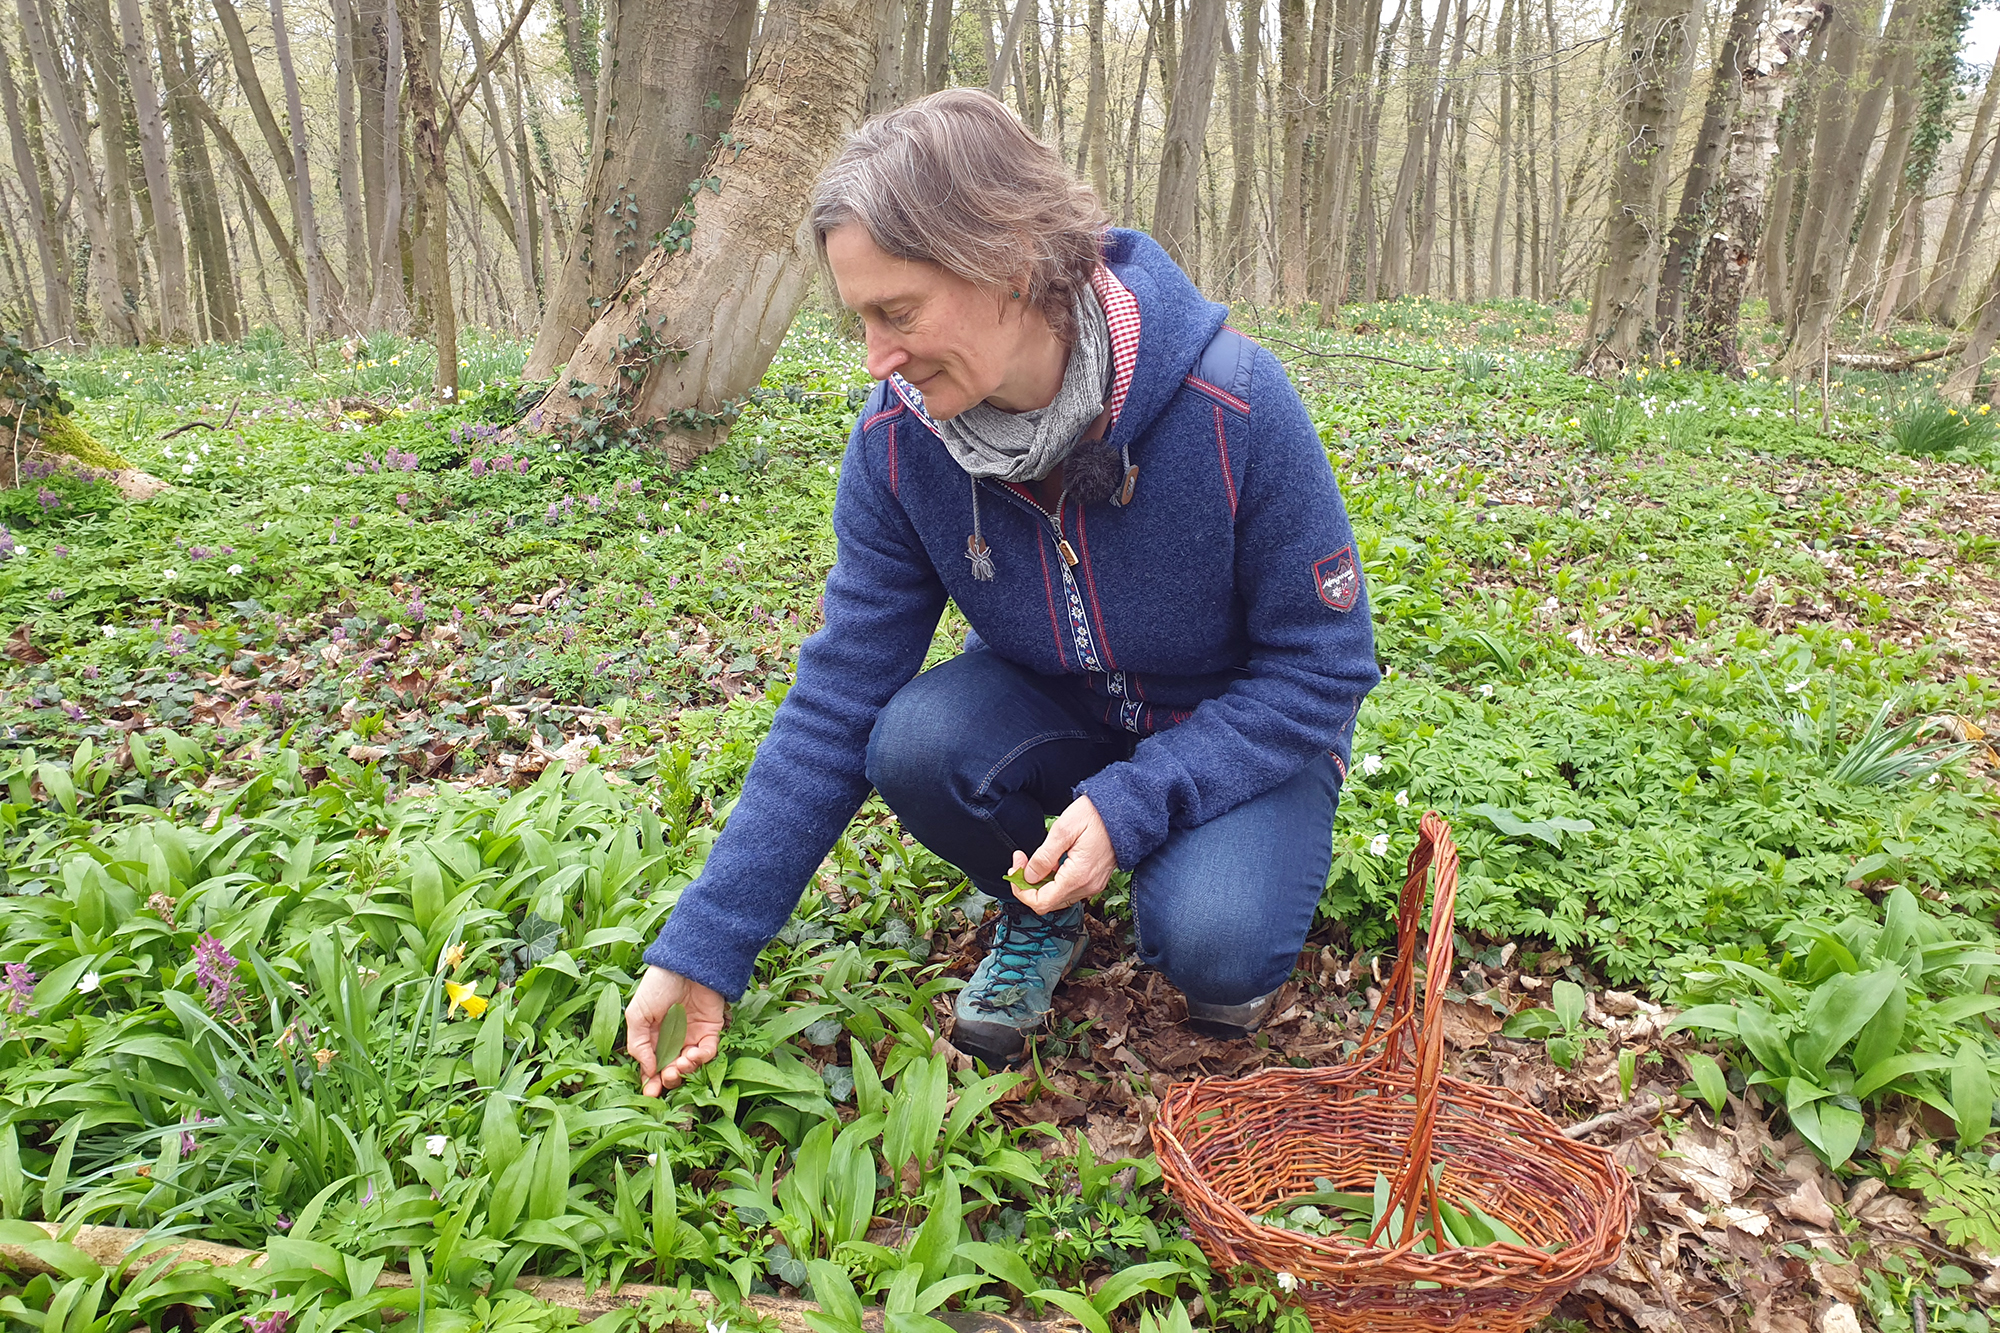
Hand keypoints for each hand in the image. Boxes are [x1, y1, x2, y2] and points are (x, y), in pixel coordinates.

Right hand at [625, 966, 726, 1095]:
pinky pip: (709, 1052)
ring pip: (691, 1065)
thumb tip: (648, 1070)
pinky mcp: (711, 1029)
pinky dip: (702, 1059)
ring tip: (680, 1064)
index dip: (651, 1081)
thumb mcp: (637, 1014)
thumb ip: (639, 1043)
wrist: (684, 964)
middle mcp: (674, 1039)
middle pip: (672, 1069)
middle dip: (669, 1078)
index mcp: (654, 1037)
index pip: (652, 1066)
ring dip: (685, 1070)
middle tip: (667, 1076)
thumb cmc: (657, 985)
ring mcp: (693, 1035)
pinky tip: (693, 1055)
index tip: (650, 1093)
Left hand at [1012, 795, 1116, 914]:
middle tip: (1021, 862)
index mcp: (1078, 877)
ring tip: (1035, 859)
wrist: (1124, 811)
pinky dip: (1055, 880)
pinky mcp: (1095, 879)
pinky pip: (1069, 889)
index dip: (1021, 890)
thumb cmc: (1096, 816)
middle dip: (1029, 885)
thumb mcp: (1063, 830)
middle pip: (1048, 902)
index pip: (1041, 902)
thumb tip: (1028, 876)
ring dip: (1041, 882)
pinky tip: (1052, 862)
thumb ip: (1043, 857)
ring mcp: (1093, 885)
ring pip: (1058, 896)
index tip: (1015, 869)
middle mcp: (1087, 887)